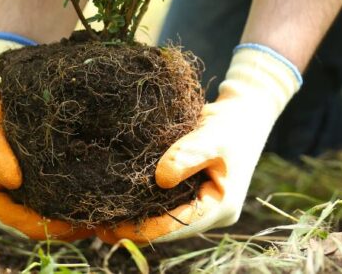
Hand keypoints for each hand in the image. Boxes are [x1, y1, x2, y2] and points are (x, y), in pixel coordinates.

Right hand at [0, 35, 93, 240]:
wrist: (9, 86)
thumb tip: (12, 179)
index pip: (20, 223)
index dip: (48, 228)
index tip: (77, 224)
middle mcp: (7, 199)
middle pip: (42, 225)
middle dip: (70, 225)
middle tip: (104, 221)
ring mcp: (26, 192)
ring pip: (55, 214)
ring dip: (79, 215)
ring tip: (110, 210)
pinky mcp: (44, 180)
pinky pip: (64, 197)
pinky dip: (82, 197)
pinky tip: (107, 192)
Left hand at [95, 45, 300, 244]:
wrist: (244, 112)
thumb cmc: (232, 124)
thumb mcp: (213, 136)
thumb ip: (188, 155)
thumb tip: (160, 179)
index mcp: (222, 206)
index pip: (179, 225)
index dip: (145, 229)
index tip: (113, 227)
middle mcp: (211, 212)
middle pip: (169, 228)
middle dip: (136, 228)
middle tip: (97, 226)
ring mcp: (202, 204)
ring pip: (166, 218)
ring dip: (137, 218)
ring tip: (101, 218)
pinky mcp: (192, 193)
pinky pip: (166, 205)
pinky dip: (143, 204)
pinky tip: (118, 201)